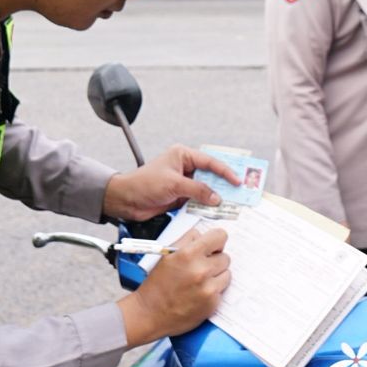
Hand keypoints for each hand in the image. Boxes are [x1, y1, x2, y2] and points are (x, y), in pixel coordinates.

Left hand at [102, 145, 241, 222]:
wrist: (126, 201)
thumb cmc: (144, 184)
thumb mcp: (173, 184)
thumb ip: (197, 190)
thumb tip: (216, 197)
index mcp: (183, 155)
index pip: (209, 161)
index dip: (225, 171)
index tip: (237, 180)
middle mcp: (184, 167)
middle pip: (210, 175)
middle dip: (223, 184)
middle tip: (239, 192)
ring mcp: (183, 182)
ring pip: (205, 189)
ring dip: (215, 196)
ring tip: (231, 203)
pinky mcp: (180, 196)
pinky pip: (198, 200)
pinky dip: (206, 205)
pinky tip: (215, 210)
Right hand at [118, 227, 230, 344]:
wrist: (150, 314)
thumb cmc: (157, 285)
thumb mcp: (167, 255)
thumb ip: (188, 240)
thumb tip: (204, 236)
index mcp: (188, 254)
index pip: (220, 236)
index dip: (217, 241)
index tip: (213, 246)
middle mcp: (201, 270)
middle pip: (225, 256)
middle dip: (214, 260)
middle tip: (201, 267)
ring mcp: (208, 288)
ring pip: (226, 272)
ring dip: (216, 276)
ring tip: (200, 281)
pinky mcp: (212, 303)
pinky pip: (222, 289)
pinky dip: (214, 290)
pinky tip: (199, 293)